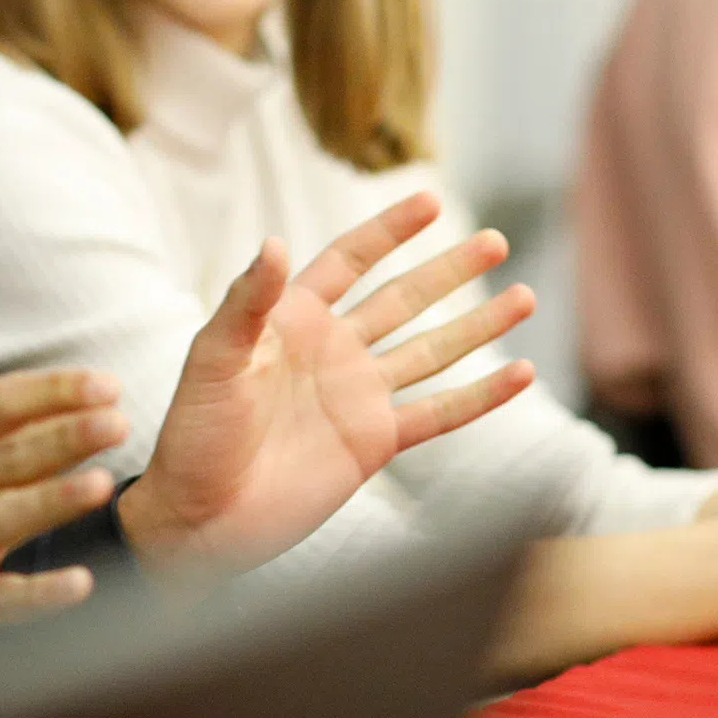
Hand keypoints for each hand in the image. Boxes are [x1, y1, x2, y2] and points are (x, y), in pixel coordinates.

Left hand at [115, 190, 536, 576]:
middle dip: (449, 269)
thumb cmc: (192, 433)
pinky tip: (520, 373)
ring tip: (524, 295)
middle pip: (404, 298)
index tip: (429, 200)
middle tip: (496, 239)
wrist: (199, 516)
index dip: (389, 230)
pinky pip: (439, 413)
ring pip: (432, 351)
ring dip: (477, 325)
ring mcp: (358, 397)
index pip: (351, 260)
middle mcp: (333, 351)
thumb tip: (274, 242)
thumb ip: (247, 303)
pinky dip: (481, 396)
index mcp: (293, 319)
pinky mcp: (375, 443)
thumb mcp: (212, 359)